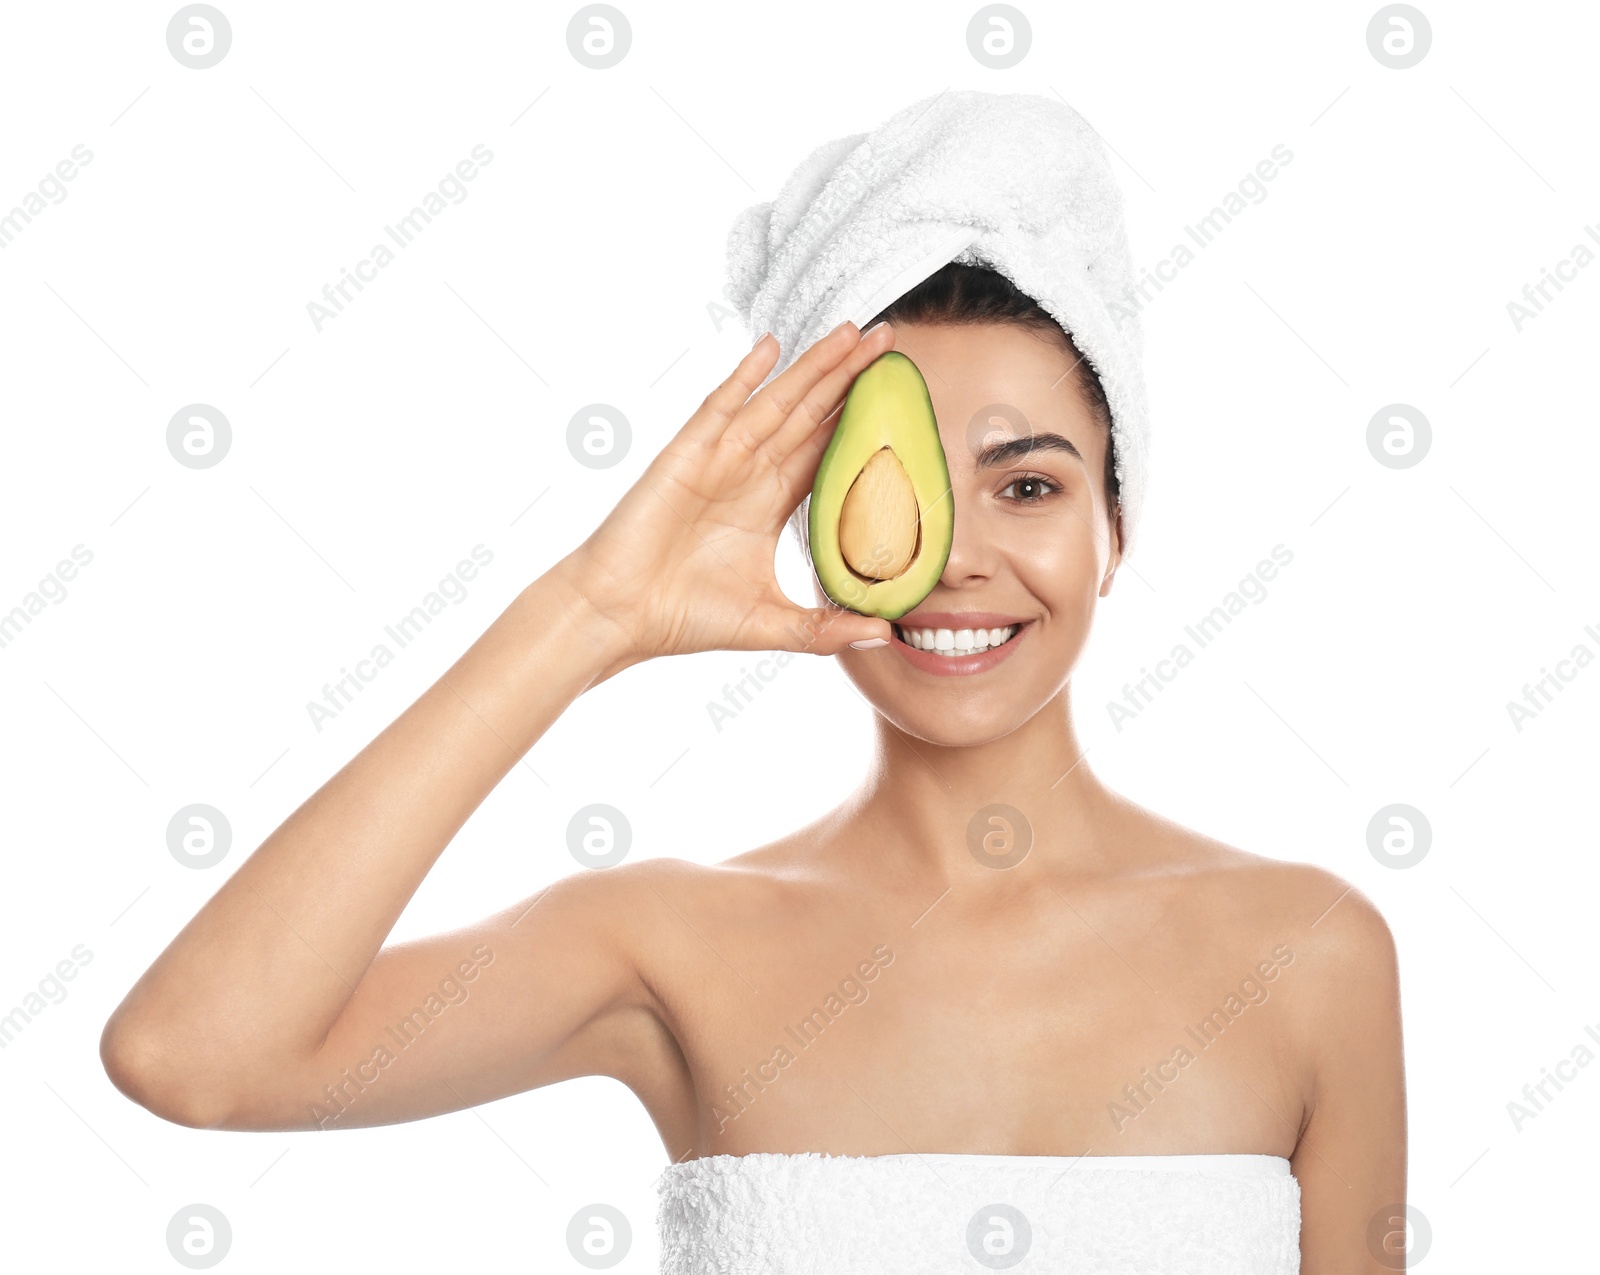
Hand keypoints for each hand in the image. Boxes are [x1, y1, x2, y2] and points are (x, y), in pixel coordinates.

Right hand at [556, 319, 896, 664]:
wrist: (620, 615)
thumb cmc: (684, 617)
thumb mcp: (772, 625)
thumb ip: (826, 629)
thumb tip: (884, 635)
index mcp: (770, 504)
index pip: (827, 451)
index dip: (862, 421)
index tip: (900, 394)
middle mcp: (749, 473)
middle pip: (812, 413)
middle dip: (850, 377)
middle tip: (893, 339)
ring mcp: (719, 459)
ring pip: (779, 401)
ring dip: (815, 365)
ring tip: (855, 331)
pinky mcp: (687, 455)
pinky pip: (721, 406)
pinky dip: (745, 375)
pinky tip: (771, 346)